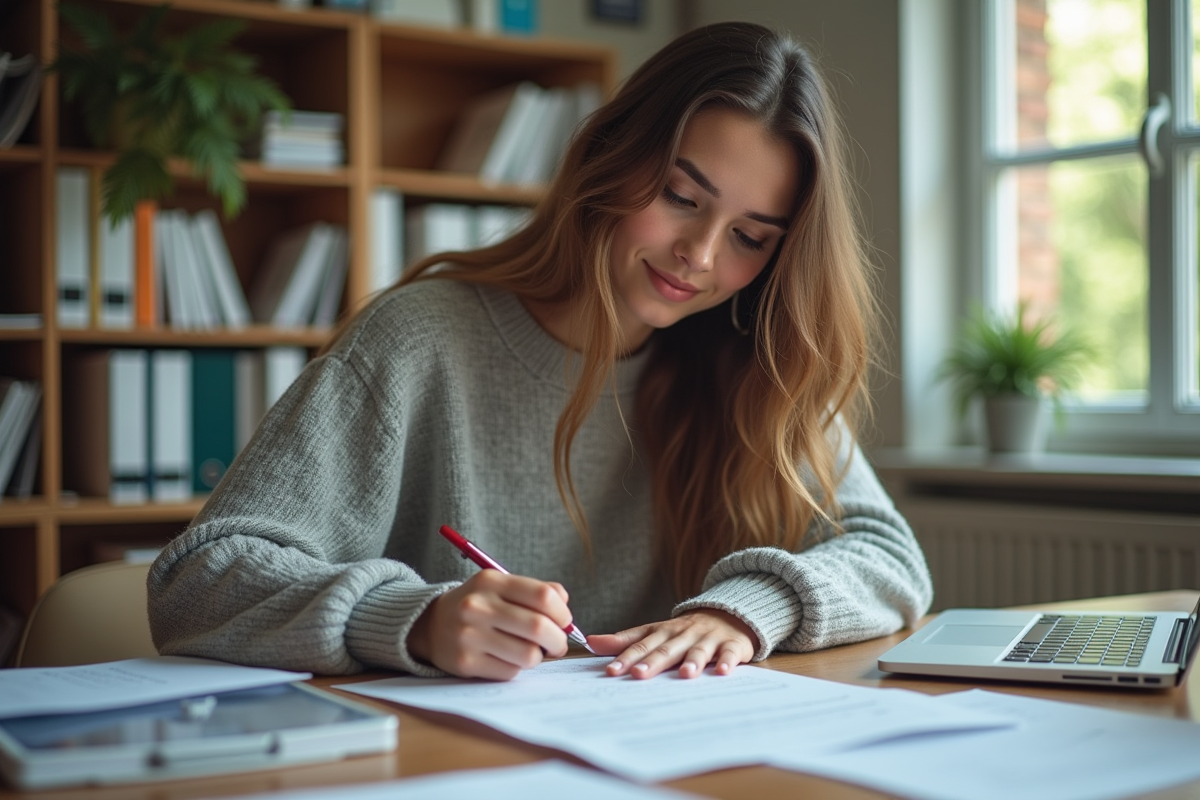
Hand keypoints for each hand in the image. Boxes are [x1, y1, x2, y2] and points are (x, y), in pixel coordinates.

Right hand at [407, 571, 571, 679]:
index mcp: (491, 582)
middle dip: (558, 640)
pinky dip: (517, 668)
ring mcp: (469, 636)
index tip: (564, 621)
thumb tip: (565, 606)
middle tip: (558, 644)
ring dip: (538, 656)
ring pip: (528, 655)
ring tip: (530, 651)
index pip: (543, 596)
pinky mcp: (466, 663)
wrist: (429, 624)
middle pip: (539, 627)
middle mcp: (478, 607)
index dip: (562, 612)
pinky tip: (506, 658)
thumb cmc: (477, 605)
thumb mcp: (499, 586)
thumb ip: (534, 591)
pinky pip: (510, 672)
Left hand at [587, 609, 757, 678]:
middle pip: (666, 649)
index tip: (611, 672)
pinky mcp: (731, 645)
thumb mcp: (653, 632)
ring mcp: (708, 639)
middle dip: (653, 661)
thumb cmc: (683, 632)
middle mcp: (683, 634)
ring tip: (684, 675)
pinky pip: (730, 653)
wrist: (727, 615)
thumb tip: (590, 643)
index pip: (641, 645)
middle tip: (639, 674)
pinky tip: (722, 671)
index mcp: (662, 632)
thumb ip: (624, 640)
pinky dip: (727, 661)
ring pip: (698, 650)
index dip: (626, 658)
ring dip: (692, 661)